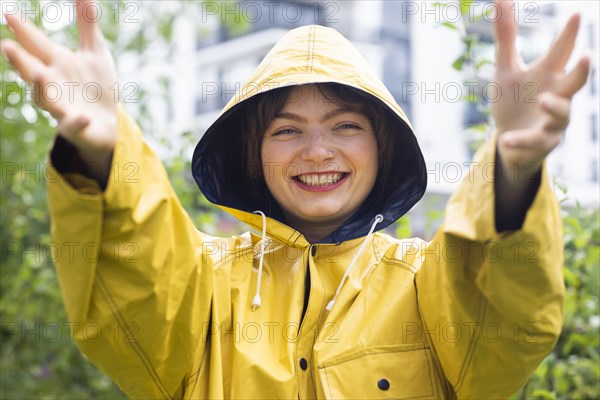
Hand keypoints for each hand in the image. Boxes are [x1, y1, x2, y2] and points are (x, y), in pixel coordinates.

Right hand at [1, 0, 117, 174]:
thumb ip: (87, 25)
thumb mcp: (95, 52)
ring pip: (45, 100)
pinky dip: (77, 121)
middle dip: (19, 60)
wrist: (111, 124)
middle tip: (6, 46)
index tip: (9, 14)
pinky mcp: (79, 127)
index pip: (37, 45)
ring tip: (38, 75)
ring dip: (40, 89)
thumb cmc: (98, 87)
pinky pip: (75, 125)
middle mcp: (55, 85)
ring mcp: (64, 107)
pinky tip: (83, 116)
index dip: (24, 31)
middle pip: (32, 71)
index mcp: (58, 64)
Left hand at [491, 0, 589, 181]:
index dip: (569, 34)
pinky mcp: (540, 143)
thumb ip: (506, 37)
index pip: (561, 51)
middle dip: (582, 71)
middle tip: (587, 57)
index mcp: (548, 74)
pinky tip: (506, 139)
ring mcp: (552, 121)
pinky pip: (532, 142)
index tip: (576, 15)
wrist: (510, 141)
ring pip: (562, 114)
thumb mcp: (505, 69)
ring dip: (555, 108)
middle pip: (575, 82)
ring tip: (543, 102)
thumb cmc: (513, 100)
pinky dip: (519, 140)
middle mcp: (556, 95)